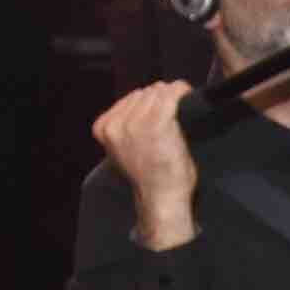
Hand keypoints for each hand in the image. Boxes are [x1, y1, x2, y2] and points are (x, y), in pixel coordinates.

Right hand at [95, 81, 205, 244]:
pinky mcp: (156, 124)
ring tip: (180, 108)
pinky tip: (187, 95)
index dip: (148, 101)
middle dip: (159, 99)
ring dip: (171, 96)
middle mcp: (116, 123)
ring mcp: (135, 123)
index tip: (161, 107)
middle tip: (173, 111)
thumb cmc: (150, 177)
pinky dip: (180, 93)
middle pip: (143, 93)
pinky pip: (171, 96)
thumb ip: (126, 127)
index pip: (129, 99)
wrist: (161, 197)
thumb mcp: (125, 149)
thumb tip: (143, 103)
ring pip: (157, 92)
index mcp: (103, 127)